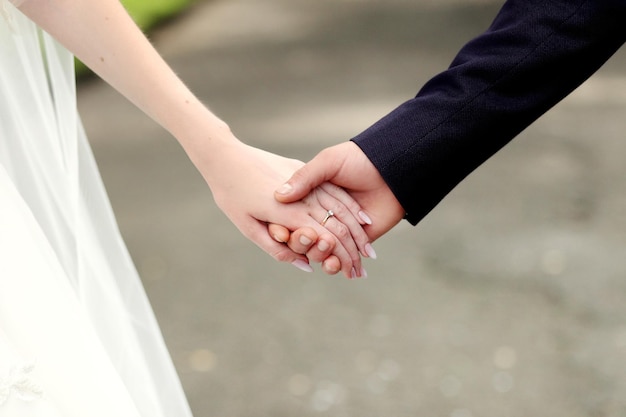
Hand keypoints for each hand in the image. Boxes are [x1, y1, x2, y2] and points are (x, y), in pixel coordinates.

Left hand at [196, 138, 369, 277]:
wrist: (226, 156)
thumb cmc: (231, 195)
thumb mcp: (249, 227)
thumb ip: (276, 249)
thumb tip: (306, 266)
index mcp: (289, 213)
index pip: (326, 239)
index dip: (342, 257)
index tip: (352, 273)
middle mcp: (303, 197)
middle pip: (338, 226)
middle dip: (354, 250)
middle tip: (364, 270)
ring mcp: (307, 181)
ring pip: (341, 208)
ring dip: (358, 231)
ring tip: (369, 250)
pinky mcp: (304, 169)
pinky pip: (334, 189)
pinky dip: (351, 207)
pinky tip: (362, 219)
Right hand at [274, 141, 405, 272]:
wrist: (392, 168)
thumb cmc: (359, 160)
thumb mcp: (328, 162)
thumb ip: (305, 177)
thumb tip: (279, 195)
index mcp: (310, 197)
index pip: (288, 219)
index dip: (282, 229)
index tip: (280, 234)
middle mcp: (321, 215)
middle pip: (303, 239)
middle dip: (303, 245)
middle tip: (310, 241)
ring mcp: (339, 229)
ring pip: (321, 252)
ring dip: (321, 258)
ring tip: (328, 258)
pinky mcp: (356, 241)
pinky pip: (342, 258)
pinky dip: (338, 265)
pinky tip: (340, 266)